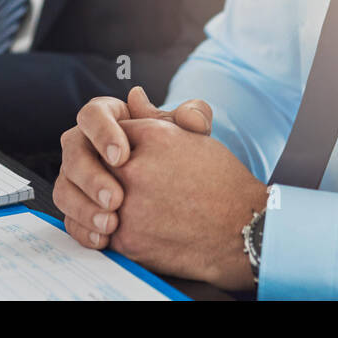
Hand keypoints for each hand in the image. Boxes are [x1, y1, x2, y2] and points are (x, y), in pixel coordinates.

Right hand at [52, 86, 212, 247]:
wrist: (177, 190)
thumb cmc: (176, 152)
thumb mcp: (186, 133)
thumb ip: (194, 119)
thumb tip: (190, 117)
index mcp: (107, 117)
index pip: (92, 115)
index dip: (102, 134)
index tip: (122, 156)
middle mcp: (84, 145)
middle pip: (72, 152)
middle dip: (91, 176)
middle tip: (115, 197)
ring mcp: (77, 177)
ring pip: (65, 187)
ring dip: (84, 207)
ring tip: (110, 223)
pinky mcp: (78, 206)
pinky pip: (69, 217)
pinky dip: (82, 229)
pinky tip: (103, 239)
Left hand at [107, 118, 267, 290]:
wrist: (242, 230)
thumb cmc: (221, 181)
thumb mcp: (192, 138)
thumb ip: (154, 116)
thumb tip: (132, 96)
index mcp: (150, 136)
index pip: (114, 129)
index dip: (122, 143)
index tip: (136, 156)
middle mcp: (134, 169)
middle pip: (98, 162)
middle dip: (110, 172)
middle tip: (136, 184)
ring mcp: (127, 207)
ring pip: (95, 198)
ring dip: (106, 200)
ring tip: (136, 206)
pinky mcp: (126, 241)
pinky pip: (102, 229)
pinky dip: (115, 228)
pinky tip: (139, 227)